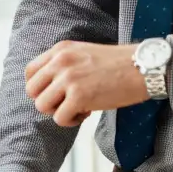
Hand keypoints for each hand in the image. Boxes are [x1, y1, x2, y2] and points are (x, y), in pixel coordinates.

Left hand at [25, 41, 147, 125]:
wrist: (142, 68)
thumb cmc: (117, 64)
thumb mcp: (83, 53)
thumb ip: (64, 64)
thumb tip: (48, 87)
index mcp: (60, 50)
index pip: (30, 72)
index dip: (39, 87)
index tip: (55, 93)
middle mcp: (60, 62)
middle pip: (32, 91)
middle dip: (47, 101)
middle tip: (65, 103)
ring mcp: (68, 78)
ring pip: (42, 106)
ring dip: (58, 112)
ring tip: (77, 109)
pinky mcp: (79, 96)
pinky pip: (59, 118)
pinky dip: (71, 121)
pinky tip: (86, 113)